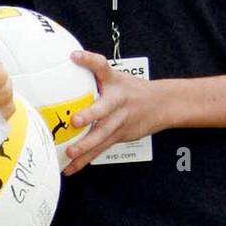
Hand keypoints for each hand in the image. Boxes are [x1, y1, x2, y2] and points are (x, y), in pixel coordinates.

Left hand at [62, 50, 164, 174]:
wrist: (160, 105)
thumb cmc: (130, 89)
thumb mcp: (115, 76)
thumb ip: (93, 71)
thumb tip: (65, 61)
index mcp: (114, 83)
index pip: (102, 67)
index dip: (89, 60)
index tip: (76, 56)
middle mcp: (117, 102)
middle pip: (104, 108)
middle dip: (90, 115)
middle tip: (75, 120)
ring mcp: (119, 121)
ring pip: (102, 135)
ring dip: (85, 146)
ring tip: (70, 153)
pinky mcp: (117, 137)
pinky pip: (99, 150)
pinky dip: (84, 161)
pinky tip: (69, 169)